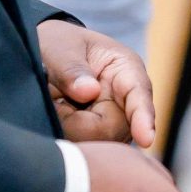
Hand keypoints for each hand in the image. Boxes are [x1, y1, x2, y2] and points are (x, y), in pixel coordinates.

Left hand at [40, 19, 154, 146]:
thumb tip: (89, 92)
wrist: (45, 55)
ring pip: (97, 142)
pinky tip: (56, 117)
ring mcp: (111, 121)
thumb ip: (71, 69)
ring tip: (54, 104)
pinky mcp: (95, 136)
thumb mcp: (60, 48)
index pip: (139, 95)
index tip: (146, 139)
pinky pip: (84, 147)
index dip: (143, 118)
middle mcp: (125, 100)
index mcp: (126, 70)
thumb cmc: (59, 44)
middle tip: (54, 103)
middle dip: (81, 125)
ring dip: (70, 130)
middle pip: (115, 129)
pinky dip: (66, 136)